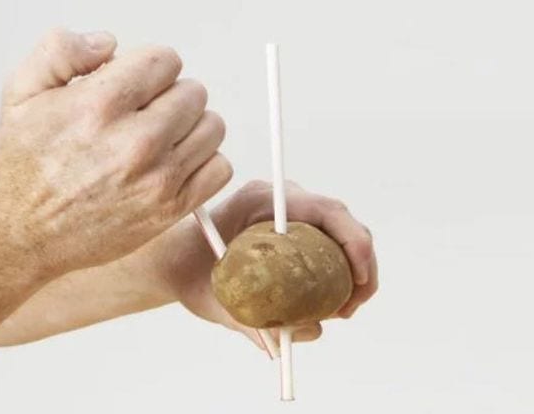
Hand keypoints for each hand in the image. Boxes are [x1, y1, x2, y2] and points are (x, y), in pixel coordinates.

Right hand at [0, 29, 231, 277]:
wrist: (26, 232)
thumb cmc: (26, 164)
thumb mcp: (21, 90)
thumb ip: (62, 50)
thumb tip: (111, 45)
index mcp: (101, 105)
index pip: (166, 61)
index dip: (151, 68)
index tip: (138, 86)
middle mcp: (135, 141)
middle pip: (194, 93)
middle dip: (171, 96)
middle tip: (147, 114)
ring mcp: (157, 178)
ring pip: (212, 127)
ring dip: (192, 127)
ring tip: (163, 138)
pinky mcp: (171, 208)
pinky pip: (220, 169)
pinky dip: (204, 162)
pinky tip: (175, 163)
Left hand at [169, 180, 377, 348]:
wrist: (173, 262)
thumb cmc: (186, 273)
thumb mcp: (213, 300)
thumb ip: (255, 322)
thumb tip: (308, 332)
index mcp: (261, 200)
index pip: (326, 209)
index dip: (354, 241)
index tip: (360, 280)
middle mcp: (280, 202)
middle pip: (341, 223)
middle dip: (360, 265)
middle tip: (351, 308)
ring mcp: (287, 215)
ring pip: (338, 238)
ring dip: (351, 274)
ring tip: (340, 311)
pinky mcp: (290, 233)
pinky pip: (325, 249)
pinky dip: (335, 276)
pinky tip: (327, 306)